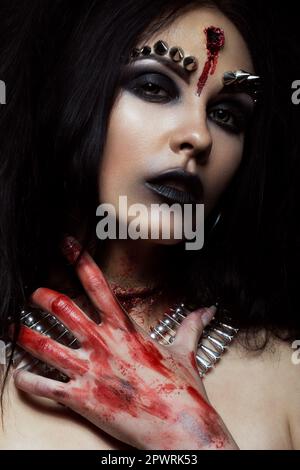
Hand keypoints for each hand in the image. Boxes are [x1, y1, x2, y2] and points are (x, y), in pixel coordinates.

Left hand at [13, 237, 237, 449]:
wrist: (180, 427)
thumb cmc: (181, 389)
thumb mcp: (184, 351)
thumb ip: (191, 326)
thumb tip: (209, 311)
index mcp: (124, 329)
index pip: (97, 285)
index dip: (79, 260)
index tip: (66, 244)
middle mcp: (102, 344)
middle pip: (62, 309)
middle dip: (42, 296)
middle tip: (32, 292)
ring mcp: (90, 370)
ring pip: (43, 346)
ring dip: (22, 335)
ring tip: (9, 326)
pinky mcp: (81, 398)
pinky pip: (44, 387)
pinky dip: (27, 381)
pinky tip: (19, 375)